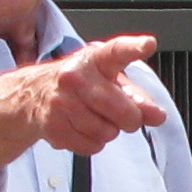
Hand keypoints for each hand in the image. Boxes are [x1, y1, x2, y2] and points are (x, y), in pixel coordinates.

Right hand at [29, 36, 166, 155]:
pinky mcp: (54, 126)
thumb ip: (137, 97)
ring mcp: (62, 102)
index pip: (116, 52)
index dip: (133, 49)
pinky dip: (93, 143)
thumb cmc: (80, 84)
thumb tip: (157, 116)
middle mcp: (75, 77)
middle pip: (124, 112)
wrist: (35, 95)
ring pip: (108, 133)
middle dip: (130, 119)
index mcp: (94, 60)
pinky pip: (92, 146)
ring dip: (108, 131)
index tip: (148, 45)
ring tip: (94, 117)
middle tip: (121, 114)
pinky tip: (82, 128)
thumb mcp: (109, 80)